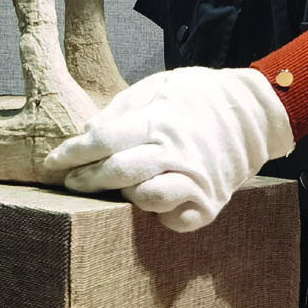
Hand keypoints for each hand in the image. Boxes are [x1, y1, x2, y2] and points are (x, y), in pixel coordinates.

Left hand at [43, 67, 293, 231]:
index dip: (72, 153)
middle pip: (117, 172)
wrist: (255, 113)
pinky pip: (174, 222)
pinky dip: (158, 217)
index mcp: (159, 120)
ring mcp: (194, 181)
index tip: (52, 162)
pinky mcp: (208, 204)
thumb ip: (122, 108)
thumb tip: (89, 131)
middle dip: (85, 180)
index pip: (103, 140)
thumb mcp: (159, 85)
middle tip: (69, 182)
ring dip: (124, 196)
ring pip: (144, 200)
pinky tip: (152, 204)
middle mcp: (175, 152)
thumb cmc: (200, 96)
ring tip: (117, 189)